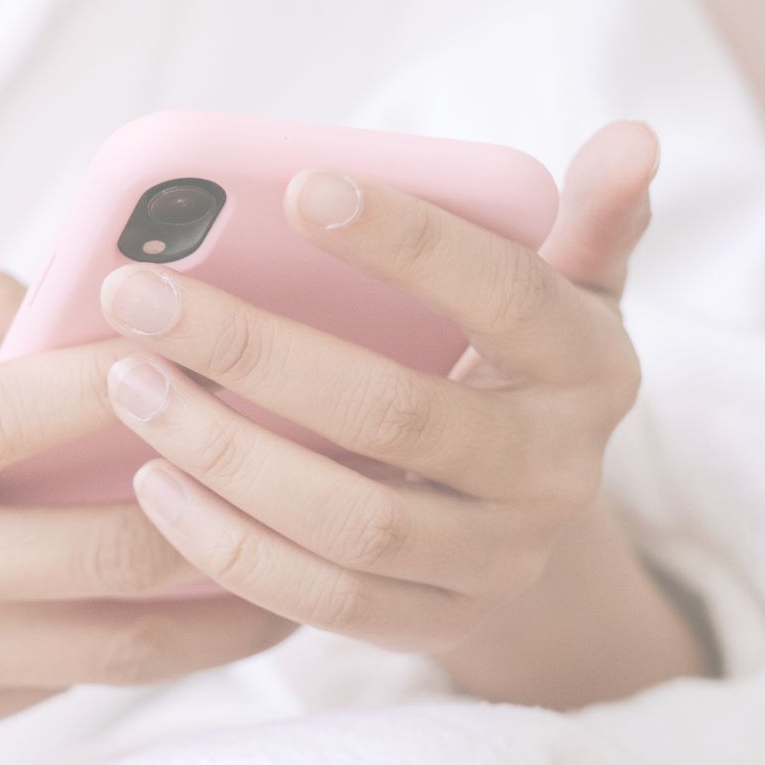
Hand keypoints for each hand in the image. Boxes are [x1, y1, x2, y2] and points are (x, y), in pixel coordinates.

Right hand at [0, 272, 291, 740]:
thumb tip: (59, 293)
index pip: (32, 411)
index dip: (143, 375)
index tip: (232, 343)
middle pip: (106, 551)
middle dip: (224, 507)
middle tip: (311, 471)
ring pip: (109, 647)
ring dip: (221, 609)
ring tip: (302, 567)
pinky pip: (58, 684)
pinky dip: (134, 644)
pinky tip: (191, 604)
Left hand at [95, 123, 667, 660]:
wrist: (523, 513)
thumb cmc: (510, 364)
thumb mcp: (562, 290)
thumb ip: (582, 222)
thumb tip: (635, 138)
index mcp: (585, 364)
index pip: (501, 293)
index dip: (408, 242)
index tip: (301, 188)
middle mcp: (554, 471)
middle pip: (395, 413)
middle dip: (254, 350)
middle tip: (138, 294)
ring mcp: (495, 562)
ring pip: (351, 521)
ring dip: (226, 452)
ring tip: (129, 382)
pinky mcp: (430, 627)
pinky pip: (321, 600)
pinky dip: (229, 545)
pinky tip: (153, 479)